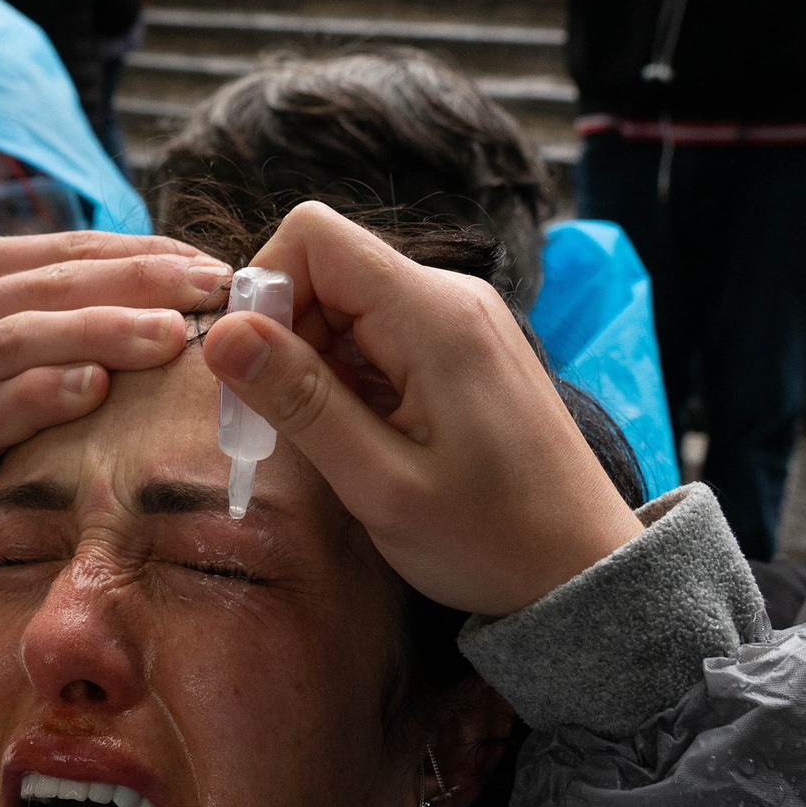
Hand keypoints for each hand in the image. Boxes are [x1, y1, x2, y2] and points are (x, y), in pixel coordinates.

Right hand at [0, 232, 228, 580]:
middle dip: (135, 288)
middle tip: (207, 298)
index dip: (147, 255)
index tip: (218, 271)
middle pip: (48, 289)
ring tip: (169, 338)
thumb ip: (108, 304)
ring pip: (18, 341)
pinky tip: (96, 389)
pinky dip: (45, 396)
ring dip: (99, 334)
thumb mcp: (58, 348)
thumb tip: (211, 276)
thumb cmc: (19, 416)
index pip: (72, 251)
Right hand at [198, 202, 640, 618]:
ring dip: (314, 364)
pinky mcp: (465, 349)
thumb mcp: (379, 483)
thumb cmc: (491, 540)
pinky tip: (361, 440)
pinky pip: (381, 335)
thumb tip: (222, 334)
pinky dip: (350, 378)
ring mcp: (462, 321)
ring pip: (349, 304)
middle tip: (275, 428)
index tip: (255, 375)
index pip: (314, 236)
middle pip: (328, 269)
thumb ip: (300, 401)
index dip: (265, 292)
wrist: (583, 570)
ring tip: (326, 445)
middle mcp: (452, 298)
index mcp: (434, 316)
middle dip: (284, 338)